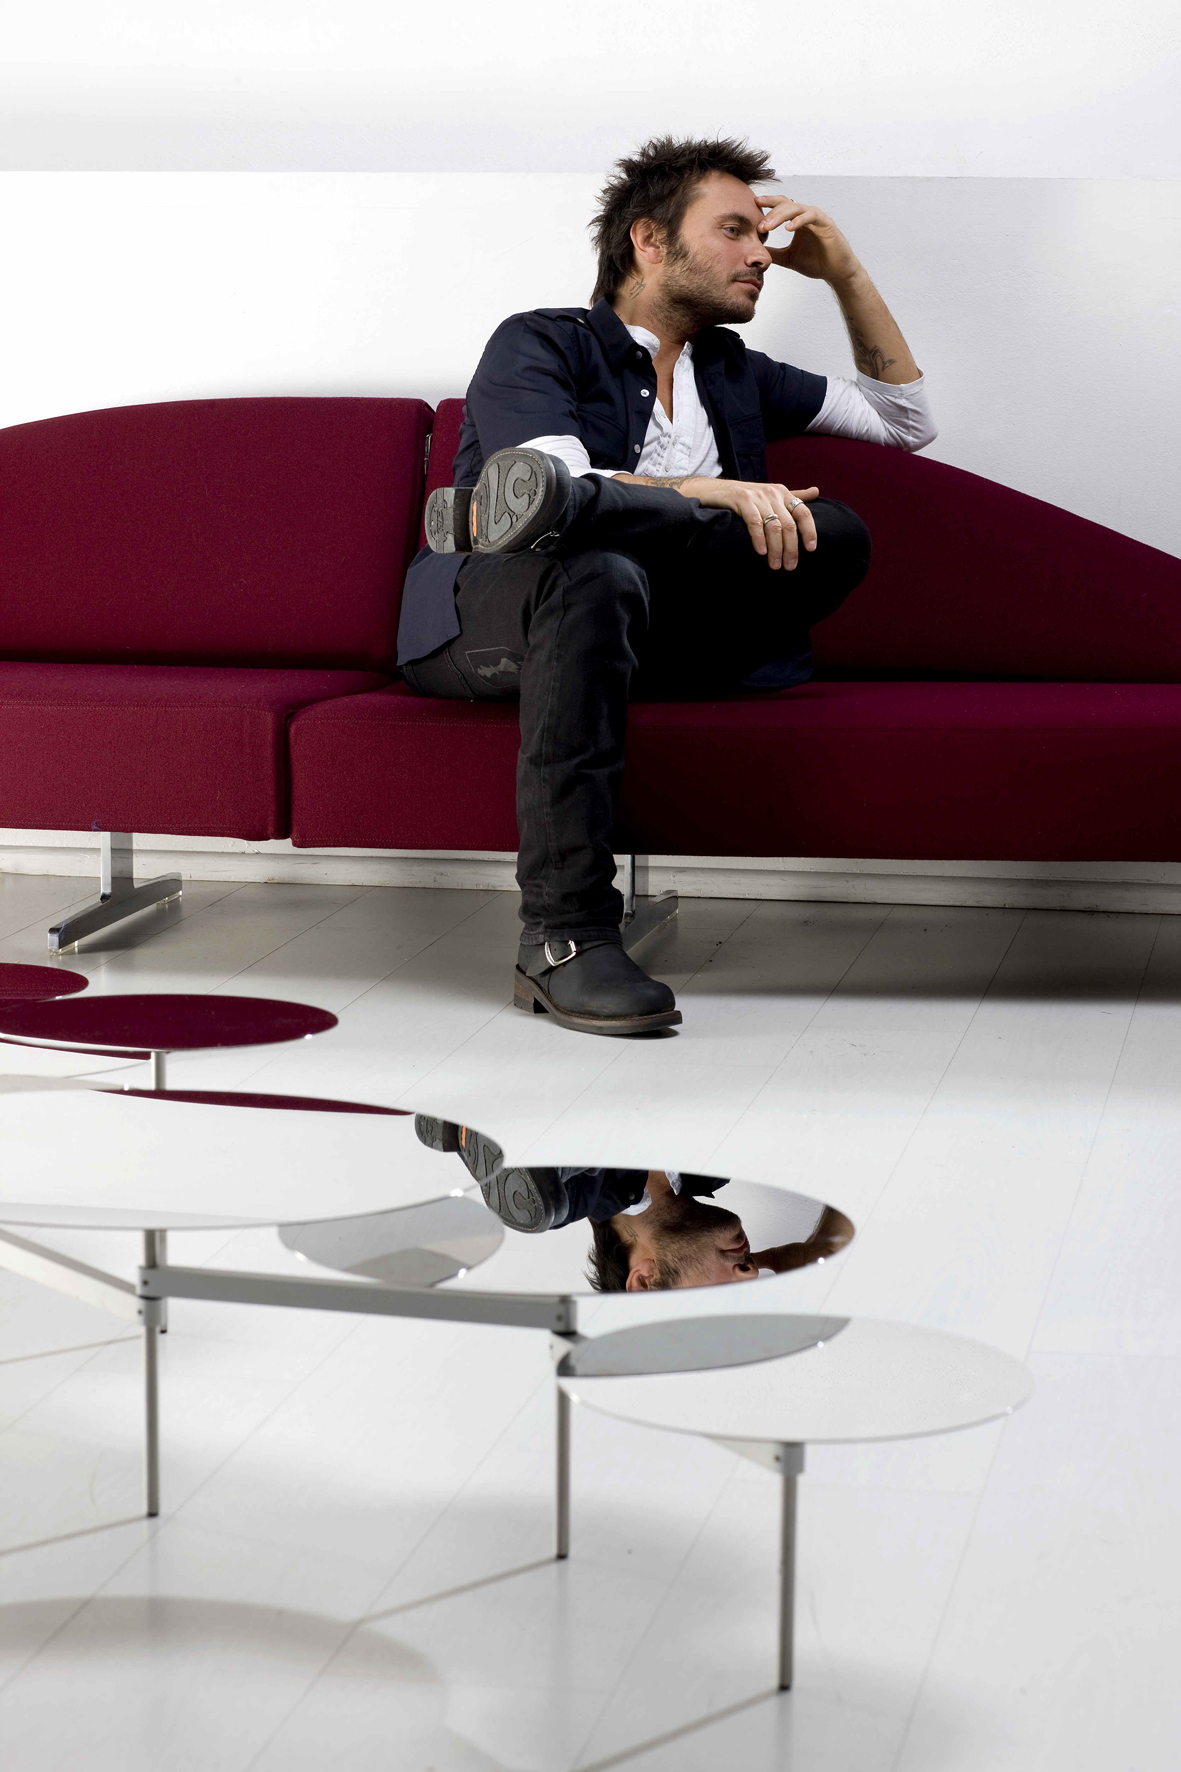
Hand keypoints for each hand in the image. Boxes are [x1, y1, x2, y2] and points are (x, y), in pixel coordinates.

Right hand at [681, 478, 819, 568]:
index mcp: (783, 493)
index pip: (803, 512)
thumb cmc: (746, 497)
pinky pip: (755, 523)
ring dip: (776, 549)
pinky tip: (761, 552)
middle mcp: (772, 493)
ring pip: (774, 526)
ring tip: (775, 565)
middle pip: (789, 524)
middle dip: (791, 548)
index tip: (810, 549)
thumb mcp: (772, 494)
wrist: (716, 490)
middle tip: (789, 566)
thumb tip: (816, 491)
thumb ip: (793, 496)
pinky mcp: (741, 500)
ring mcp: (757, 497)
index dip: (809, 531)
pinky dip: (759, 539)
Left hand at [756, 197, 860, 286]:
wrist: (836, 272)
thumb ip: (773, 253)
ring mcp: (817, 218)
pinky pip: (811, 216)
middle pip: (786, 204)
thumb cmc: (816, 263)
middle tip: (759, 225)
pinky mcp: (826, 223)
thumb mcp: (787, 258)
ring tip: (768, 226)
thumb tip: (754, 251)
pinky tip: (788, 228)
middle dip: (770, 212)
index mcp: (797, 220)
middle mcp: (806, 215)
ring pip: (796, 208)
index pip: (781, 206)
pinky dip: (799, 221)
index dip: (768, 203)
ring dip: (780, 216)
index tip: (753, 204)